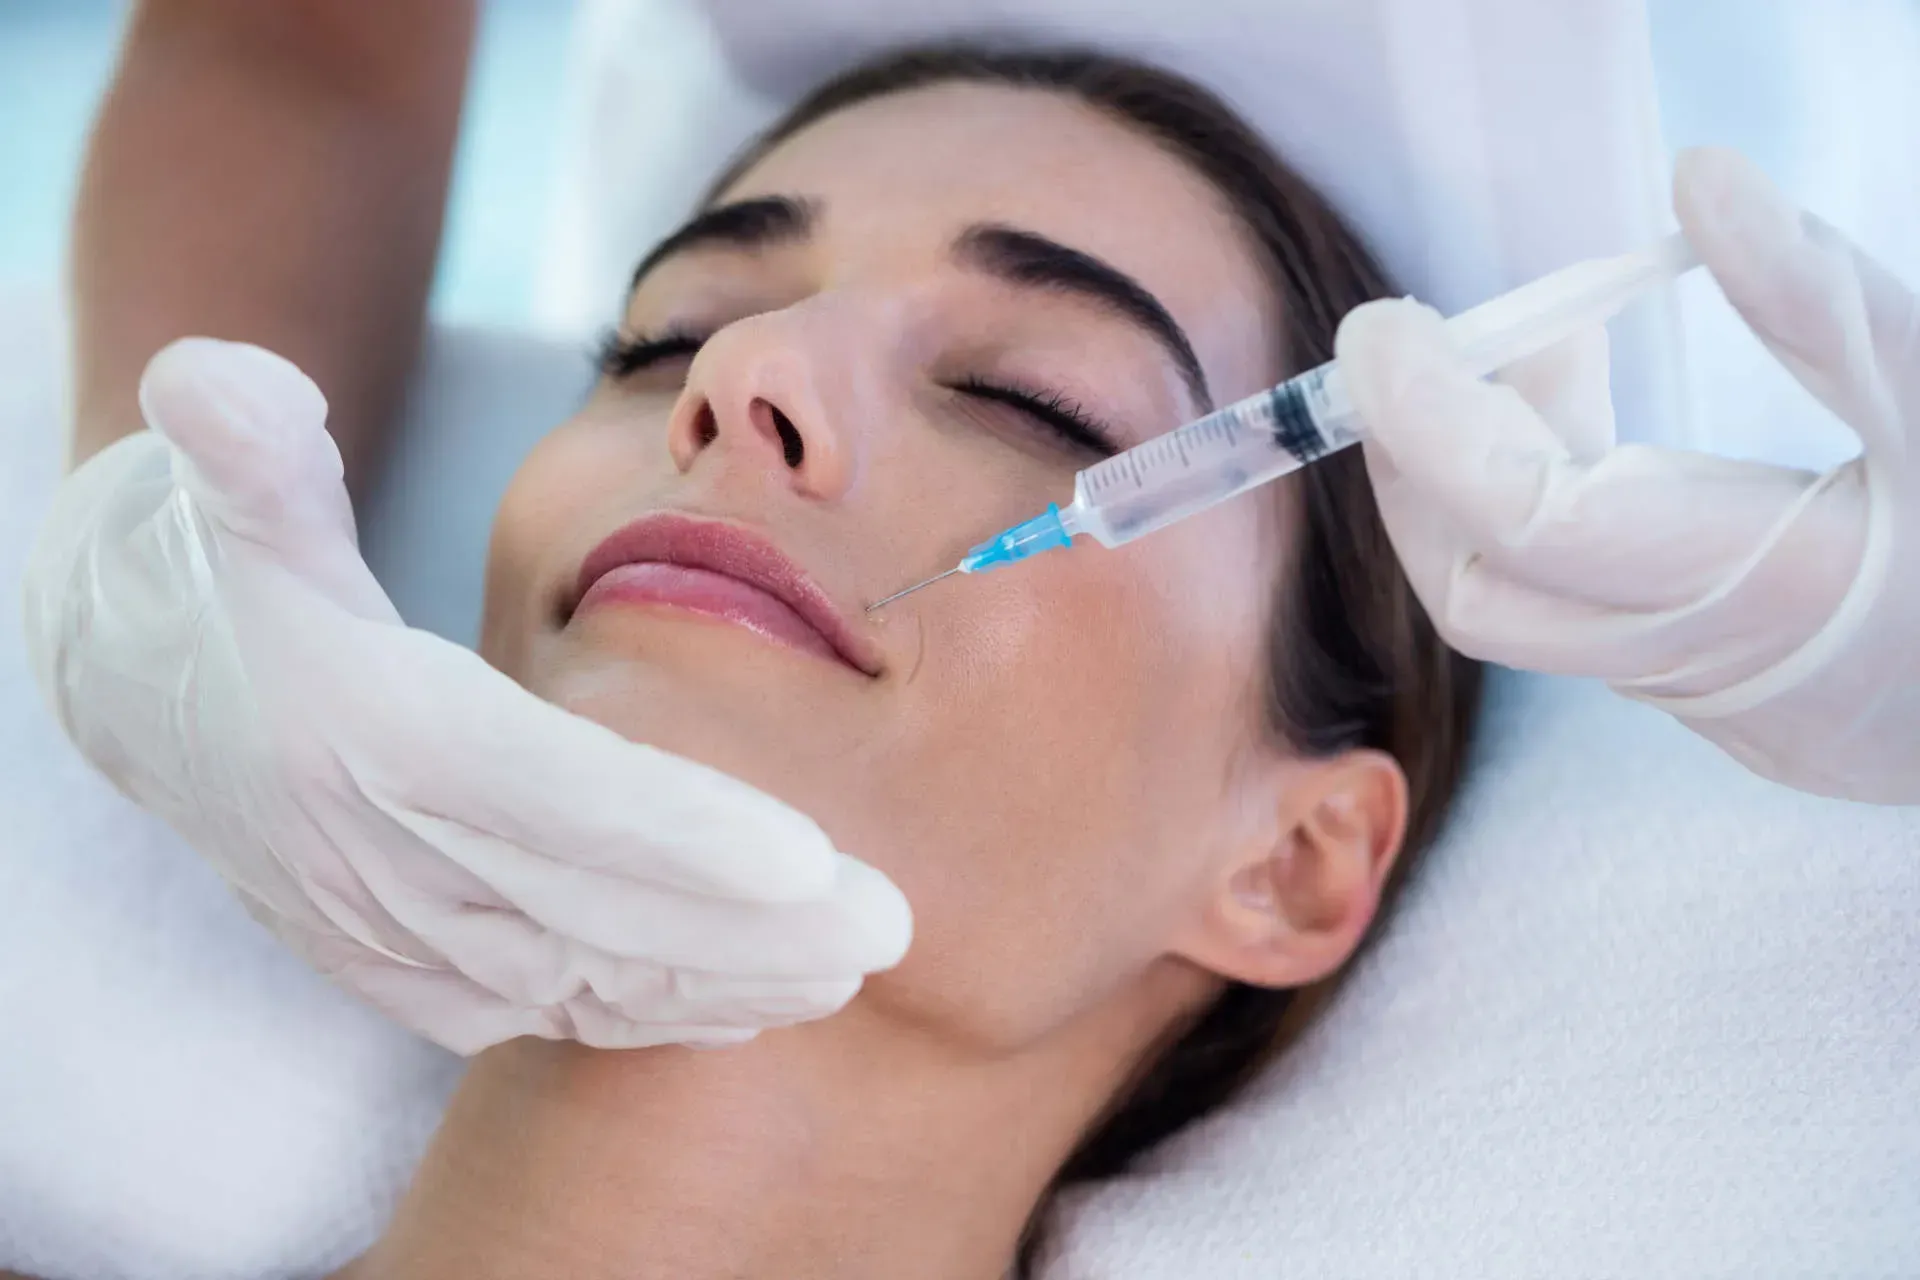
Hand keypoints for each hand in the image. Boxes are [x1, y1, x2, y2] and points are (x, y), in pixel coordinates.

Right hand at [22, 339, 911, 1052]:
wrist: (147, 700)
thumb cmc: (234, 580)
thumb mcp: (227, 498)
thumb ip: (242, 445)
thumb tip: (218, 383)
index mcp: (372, 731)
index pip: (549, 791)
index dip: (679, 832)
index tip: (808, 864)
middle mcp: (382, 855)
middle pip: (593, 909)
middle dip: (747, 932)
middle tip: (890, 929)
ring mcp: (390, 932)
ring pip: (582, 980)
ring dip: (722, 984)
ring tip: (850, 971)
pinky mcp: (400, 974)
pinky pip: (542, 1013)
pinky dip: (647, 1018)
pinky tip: (747, 1010)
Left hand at [1335, 147, 1916, 803]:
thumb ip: (1821, 299)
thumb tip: (1698, 179)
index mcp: (1766, 590)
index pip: (1527, 519)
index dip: (1430, 423)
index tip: (1379, 330)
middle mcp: (1703, 662)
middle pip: (1479, 588)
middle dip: (1416, 464)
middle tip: (1415, 342)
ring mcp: (1700, 693)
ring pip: (1521, 602)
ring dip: (1485, 473)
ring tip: (1543, 341)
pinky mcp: (1707, 689)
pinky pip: (1576, 604)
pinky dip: (1546, 507)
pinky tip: (1588, 409)